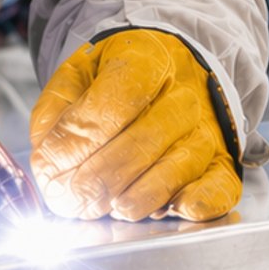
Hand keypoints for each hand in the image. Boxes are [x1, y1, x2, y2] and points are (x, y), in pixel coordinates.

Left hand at [29, 30, 240, 221]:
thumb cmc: (115, 78)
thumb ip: (55, 117)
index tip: (49, 163)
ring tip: (107, 207)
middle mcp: (184, 94)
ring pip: (177, 167)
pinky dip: (198, 203)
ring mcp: (206, 130)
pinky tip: (170, 210)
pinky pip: (219, 187)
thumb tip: (48, 163)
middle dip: (99, 177)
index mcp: (146, 59)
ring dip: (138, 196)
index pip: (117, 100)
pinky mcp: (221, 163)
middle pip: (144, 140)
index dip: (81, 138)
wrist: (169, 73)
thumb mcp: (74, 79)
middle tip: (68, 198)